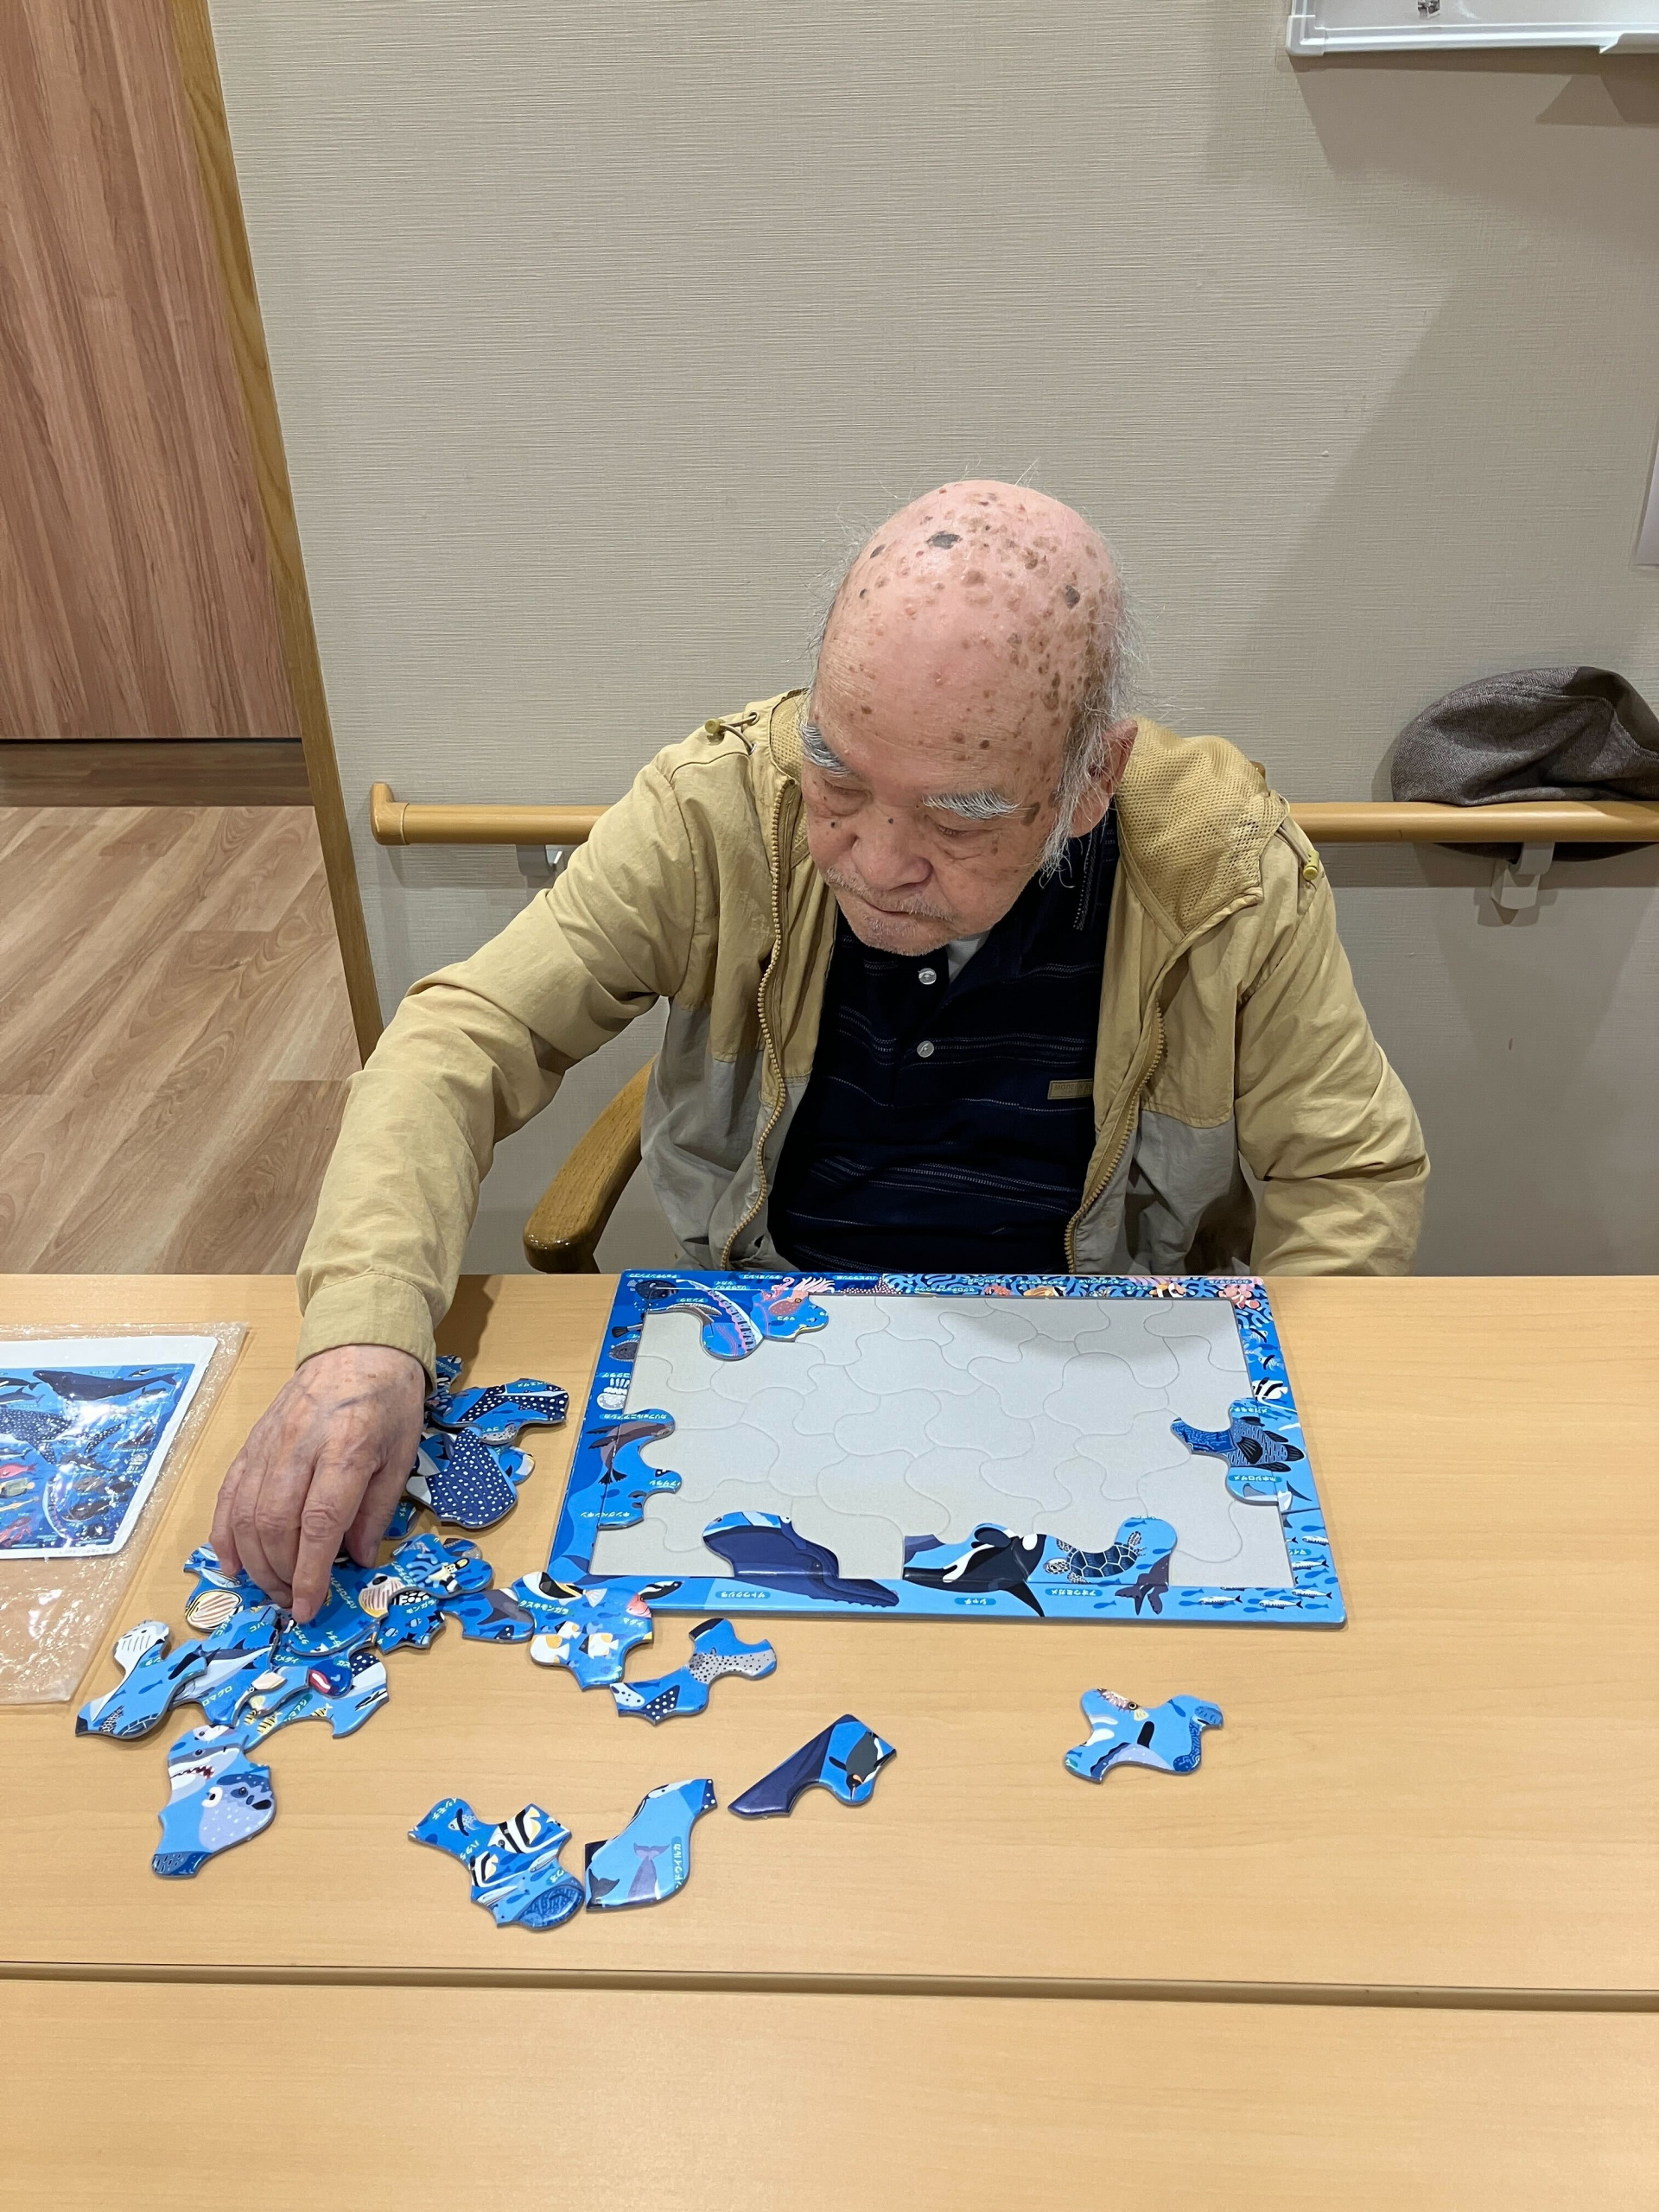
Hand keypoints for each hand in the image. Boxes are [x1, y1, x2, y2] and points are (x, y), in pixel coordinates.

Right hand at [210, 1345, 425, 1620]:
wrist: (359, 1346)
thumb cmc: (389, 1401)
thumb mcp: (402, 1454)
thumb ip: (377, 1509)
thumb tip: (357, 1560)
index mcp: (346, 1448)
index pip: (319, 1523)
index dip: (310, 1572)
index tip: (309, 1607)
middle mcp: (301, 1446)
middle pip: (275, 1523)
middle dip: (280, 1574)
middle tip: (293, 1602)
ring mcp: (270, 1442)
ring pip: (246, 1513)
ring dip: (254, 1562)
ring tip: (270, 1589)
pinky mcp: (252, 1440)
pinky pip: (230, 1491)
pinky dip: (225, 1531)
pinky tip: (233, 1562)